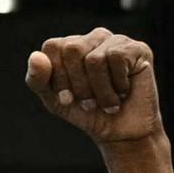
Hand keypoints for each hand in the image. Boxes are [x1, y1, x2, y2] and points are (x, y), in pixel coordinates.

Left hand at [25, 29, 163, 145]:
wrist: (121, 134)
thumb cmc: (88, 113)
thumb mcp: (55, 100)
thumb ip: (38, 79)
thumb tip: (36, 56)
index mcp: (70, 46)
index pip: (52, 47)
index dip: (58, 77)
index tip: (67, 98)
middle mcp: (92, 38)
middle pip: (72, 49)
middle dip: (79, 85)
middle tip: (90, 101)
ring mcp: (116, 40)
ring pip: (95, 59)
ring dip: (100, 91)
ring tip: (108, 100)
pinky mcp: (137, 48)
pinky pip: (117, 59)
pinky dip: (118, 84)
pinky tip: (124, 91)